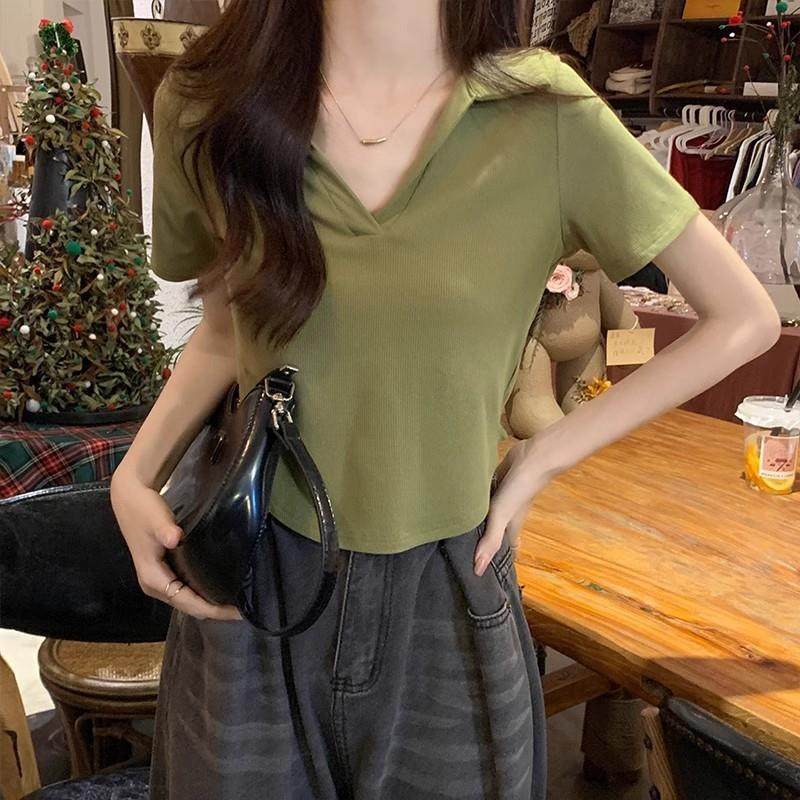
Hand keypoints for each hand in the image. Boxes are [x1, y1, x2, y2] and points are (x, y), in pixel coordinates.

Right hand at [110, 468, 242, 620]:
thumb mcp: (155, 519)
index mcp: (153, 578)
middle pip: (189, 606)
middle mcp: (155, 585)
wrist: (129, 498)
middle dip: (215, 609)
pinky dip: (203, 593)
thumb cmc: (143, 510)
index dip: (212, 609)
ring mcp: (159, 580)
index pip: (187, 602)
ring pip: (188, 600)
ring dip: (210, 602)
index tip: (236, 612)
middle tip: (243, 608)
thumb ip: (165, 530)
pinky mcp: (164, 572)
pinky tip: (220, 587)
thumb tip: (175, 539)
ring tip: (236, 601)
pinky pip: (186, 590)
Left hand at [473, 438, 547, 575]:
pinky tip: (463, 499)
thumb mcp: (502, 517)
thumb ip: (490, 541)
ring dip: (478, 519)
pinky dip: (477, 499)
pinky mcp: (498, 482)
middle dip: (483, 540)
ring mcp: (502, 498)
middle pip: (494, 532)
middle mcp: (506, 514)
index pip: (504, 549)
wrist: (532, 458)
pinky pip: (486, 494)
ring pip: (489, 513)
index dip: (495, 560)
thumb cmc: (519, 490)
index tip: (482, 571)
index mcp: (509, 527)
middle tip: (461, 550)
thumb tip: (478, 571)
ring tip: (458, 526)